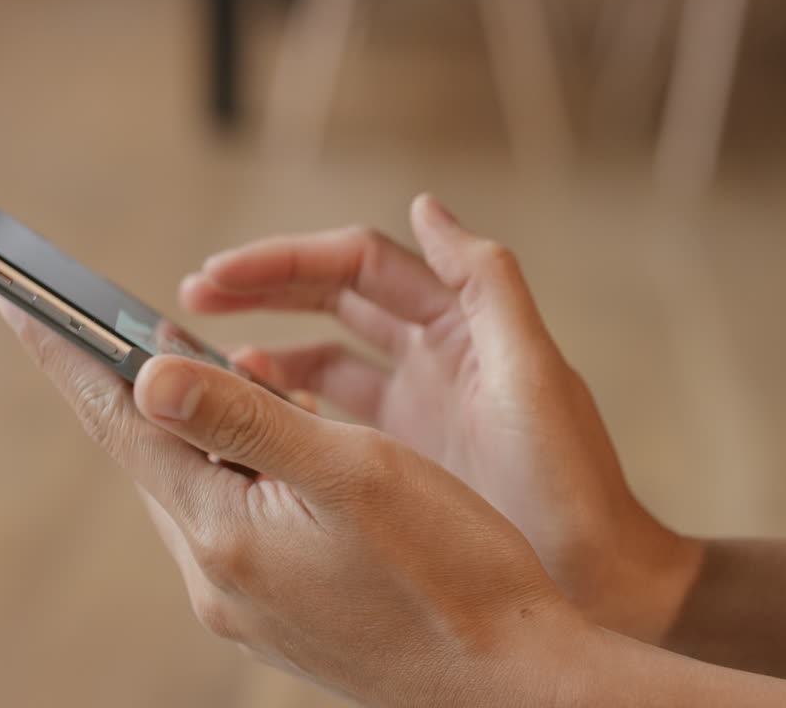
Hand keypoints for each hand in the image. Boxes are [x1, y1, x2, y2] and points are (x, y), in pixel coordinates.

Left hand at [0, 294, 582, 706]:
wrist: (511, 682)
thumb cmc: (450, 570)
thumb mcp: (351, 472)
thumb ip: (244, 419)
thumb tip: (146, 374)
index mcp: (224, 536)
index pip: (123, 427)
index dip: (69, 357)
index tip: (17, 303)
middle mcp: (220, 579)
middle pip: (153, 460)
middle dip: (131, 388)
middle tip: (108, 322)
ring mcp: (251, 606)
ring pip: (197, 493)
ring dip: (194, 431)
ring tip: (203, 375)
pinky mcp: (285, 616)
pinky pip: (236, 526)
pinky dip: (237, 474)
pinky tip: (271, 455)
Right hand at [181, 194, 701, 639]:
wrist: (593, 581)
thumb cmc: (569, 483)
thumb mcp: (531, 373)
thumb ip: (484, 284)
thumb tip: (425, 205)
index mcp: (460, 324)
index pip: (359, 264)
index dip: (288, 260)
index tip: (222, 273)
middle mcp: (431, 355)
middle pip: (331, 298)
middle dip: (262, 289)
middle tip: (192, 298)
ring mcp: (413, 409)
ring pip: (322, 358)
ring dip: (267, 349)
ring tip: (207, 363)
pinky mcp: (399, 461)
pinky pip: (331, 421)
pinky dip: (289, 410)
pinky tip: (252, 417)